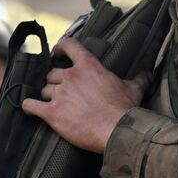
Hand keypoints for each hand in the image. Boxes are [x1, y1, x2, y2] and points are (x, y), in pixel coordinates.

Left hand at [21, 39, 149, 152]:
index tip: (58, 52)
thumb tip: (148, 73)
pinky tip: (29, 108)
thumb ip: (138, 78)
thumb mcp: (133, 89)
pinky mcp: (52, 113)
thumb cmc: (125, 110)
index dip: (61, 47)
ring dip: (48, 96)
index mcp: (89, 66)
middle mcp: (71, 76)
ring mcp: (60, 94)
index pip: (69, 46)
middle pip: (53, 73)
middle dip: (56, 82)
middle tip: (64, 91)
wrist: (117, 131)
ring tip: (54, 104)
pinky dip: (29, 107)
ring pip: (45, 90)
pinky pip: (32, 106)